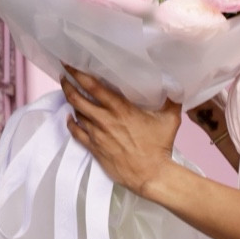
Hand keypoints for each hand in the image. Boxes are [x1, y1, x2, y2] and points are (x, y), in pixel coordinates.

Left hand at [62, 68, 180, 196]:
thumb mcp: (170, 119)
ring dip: (71, 102)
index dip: (78, 73)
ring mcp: (98, 135)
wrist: (151, 175)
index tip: (70, 63)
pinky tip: (70, 117)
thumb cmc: (160, 147)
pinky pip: (76, 132)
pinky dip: (71, 123)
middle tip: (65, 75)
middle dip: (68, 84)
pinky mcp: (95, 148)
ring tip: (69, 93)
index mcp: (121, 108)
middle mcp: (105, 119)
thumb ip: (172, 99)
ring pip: (76, 113)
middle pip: (77, 98)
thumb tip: (175, 84)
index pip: (92, 86)